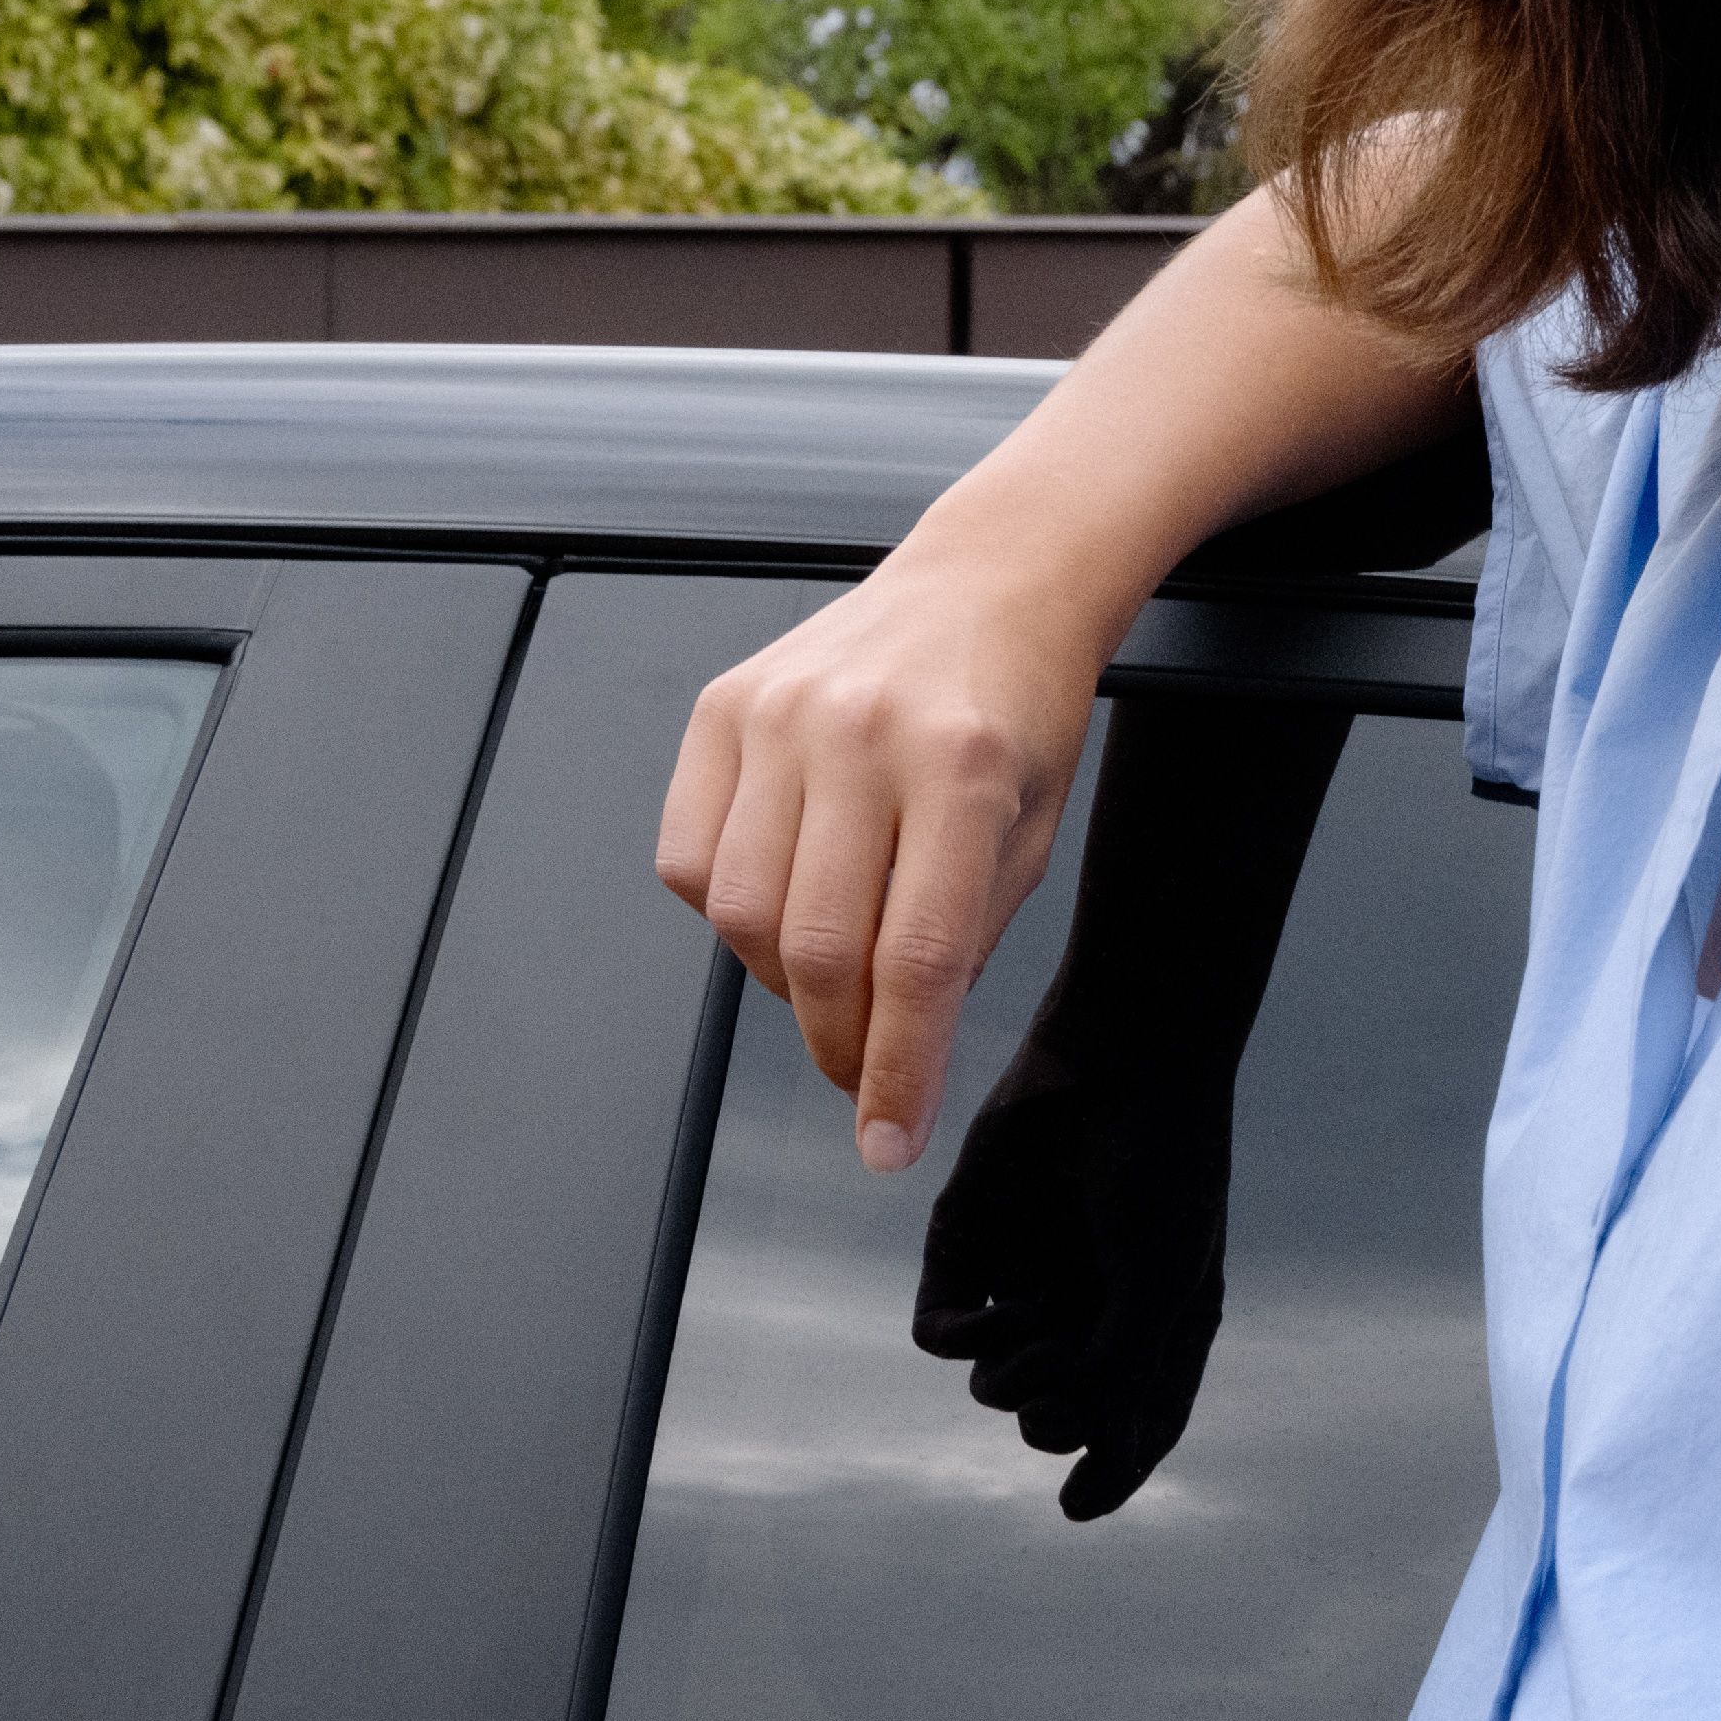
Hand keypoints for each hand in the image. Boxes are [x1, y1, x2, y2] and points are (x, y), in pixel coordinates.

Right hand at [655, 541, 1129, 1168]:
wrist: (989, 579)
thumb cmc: (1020, 706)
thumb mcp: (1033, 831)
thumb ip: (964, 937)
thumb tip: (895, 1046)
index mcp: (962, 768)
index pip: (916, 961)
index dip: (897, 1071)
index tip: (888, 1141)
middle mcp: (860, 734)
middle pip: (819, 947)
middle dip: (838, 1044)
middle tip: (860, 1078)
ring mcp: (779, 715)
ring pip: (739, 912)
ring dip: (782, 983)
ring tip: (831, 982)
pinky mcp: (721, 707)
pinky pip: (687, 856)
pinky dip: (724, 912)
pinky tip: (779, 905)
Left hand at [912, 1023, 1231, 1517]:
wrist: (1120, 1063)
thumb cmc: (1162, 1175)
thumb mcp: (1163, 1291)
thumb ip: (1121, 1376)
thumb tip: (1072, 1438)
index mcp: (1153, 1329)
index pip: (1130, 1429)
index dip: (1104, 1477)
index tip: (1073, 1506)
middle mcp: (1087, 1312)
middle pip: (1055, 1419)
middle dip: (1059, 1421)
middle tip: (1075, 1381)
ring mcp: (1026, 1281)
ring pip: (995, 1387)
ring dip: (1016, 1380)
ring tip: (1043, 1332)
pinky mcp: (966, 1249)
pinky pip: (938, 1335)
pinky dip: (961, 1341)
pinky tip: (993, 1313)